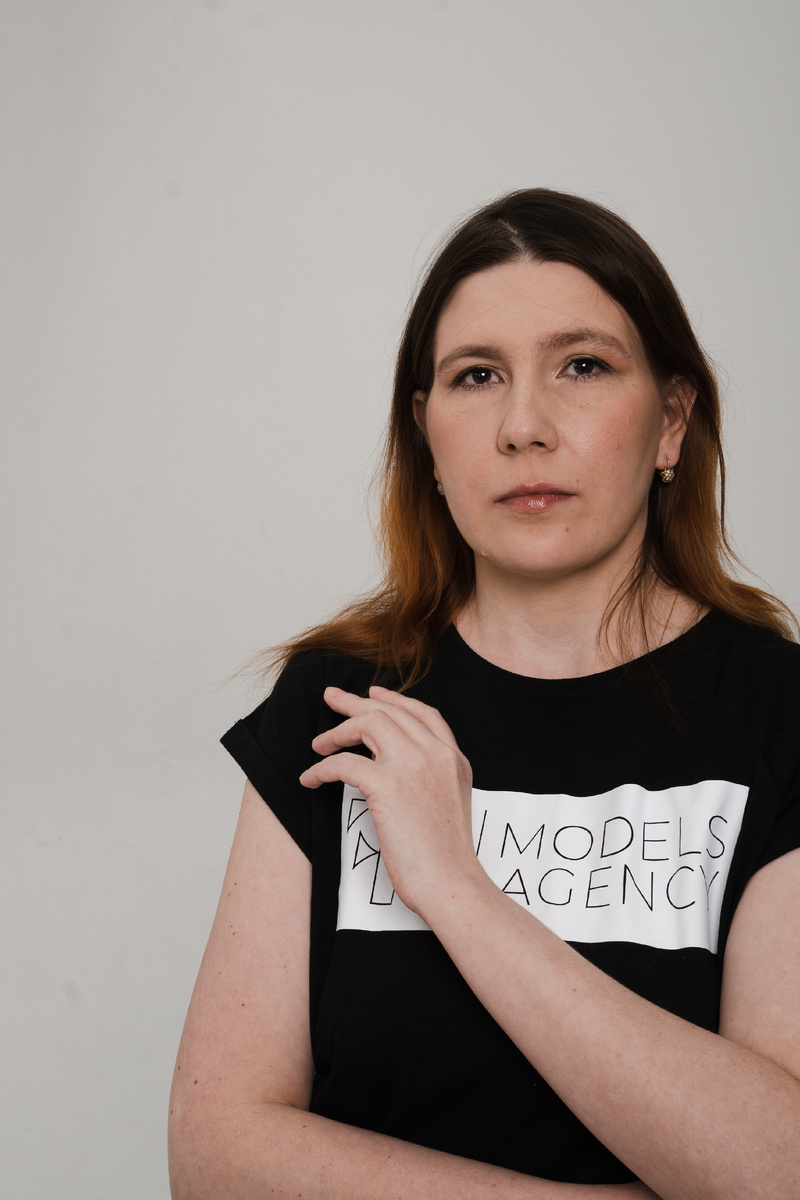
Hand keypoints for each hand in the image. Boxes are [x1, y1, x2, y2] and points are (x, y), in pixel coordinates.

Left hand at [299, 686, 476, 918]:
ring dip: (338, 730)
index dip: (394, 699)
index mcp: (453, 758)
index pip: (423, 713)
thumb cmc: (447, 857)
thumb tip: (400, 773)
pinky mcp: (388, 786)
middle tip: (332, 698)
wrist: (452, 883)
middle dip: (355, 702)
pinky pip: (344, 763)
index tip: (372, 694)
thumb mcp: (452, 804)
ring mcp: (413, 766)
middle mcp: (435, 754)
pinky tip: (312, 778)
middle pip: (390, 711)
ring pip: (368, 723)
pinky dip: (322, 768)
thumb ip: (434, 779)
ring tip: (319, 743)